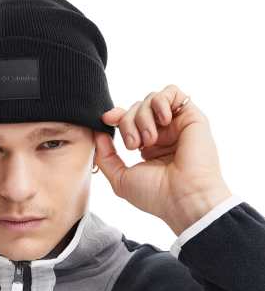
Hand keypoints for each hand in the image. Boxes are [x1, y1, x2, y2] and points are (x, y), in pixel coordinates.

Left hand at [94, 84, 232, 234]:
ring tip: (149, 140)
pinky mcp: (191, 116)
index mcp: (148, 147)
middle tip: (133, 145)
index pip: (129, 120)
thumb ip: (106, 156)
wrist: (184, 198)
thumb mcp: (120, 179)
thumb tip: (98, 133)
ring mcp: (177, 125)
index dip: (116, 116)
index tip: (107, 120)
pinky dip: (161, 101)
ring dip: (143, 117)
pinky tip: (163, 121)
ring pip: (150, 100)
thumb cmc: (156, 195)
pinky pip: (172, 91)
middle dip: (128, 123)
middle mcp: (163, 134)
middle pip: (136, 109)